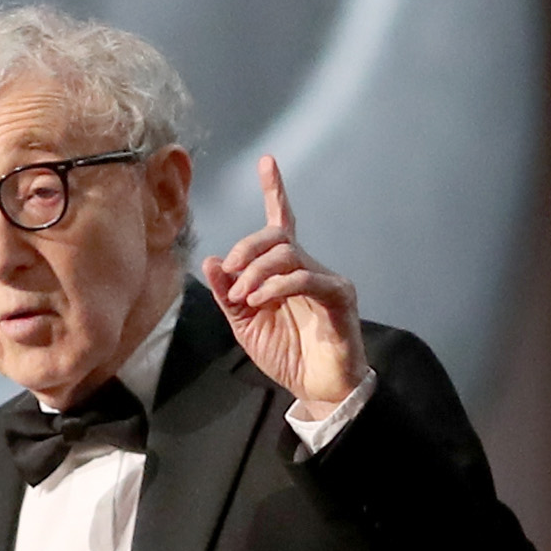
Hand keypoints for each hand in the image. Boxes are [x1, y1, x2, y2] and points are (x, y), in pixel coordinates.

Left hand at [201, 155, 368, 416]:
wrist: (318, 389)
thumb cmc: (287, 355)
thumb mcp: (245, 325)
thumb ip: (229, 295)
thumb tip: (212, 261)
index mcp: (286, 271)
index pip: (281, 222)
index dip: (275, 190)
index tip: (267, 161)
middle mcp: (308, 267)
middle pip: (277, 235)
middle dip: (247, 249)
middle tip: (231, 276)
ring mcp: (326, 280)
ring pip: (287, 254)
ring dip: (256, 273)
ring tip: (244, 298)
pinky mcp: (338, 297)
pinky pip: (304, 278)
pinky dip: (276, 286)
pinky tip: (259, 301)